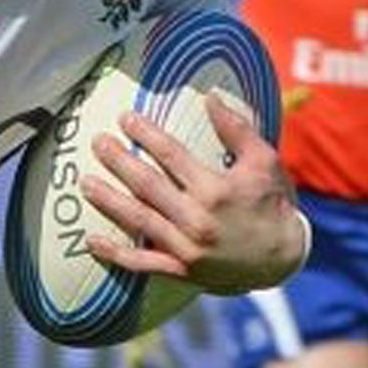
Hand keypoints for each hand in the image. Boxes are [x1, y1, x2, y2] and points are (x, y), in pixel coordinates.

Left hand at [81, 92, 305, 293]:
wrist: (283, 260)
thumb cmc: (272, 204)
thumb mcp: (264, 162)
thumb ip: (237, 129)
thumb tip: (210, 96)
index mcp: (216, 190)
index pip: (172, 156)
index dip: (146, 134)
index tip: (125, 118)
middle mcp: (198, 219)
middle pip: (147, 185)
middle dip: (118, 161)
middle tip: (97, 143)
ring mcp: (187, 248)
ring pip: (138, 220)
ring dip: (108, 200)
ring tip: (84, 183)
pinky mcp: (181, 271)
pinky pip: (142, 263)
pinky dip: (115, 254)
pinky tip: (91, 241)